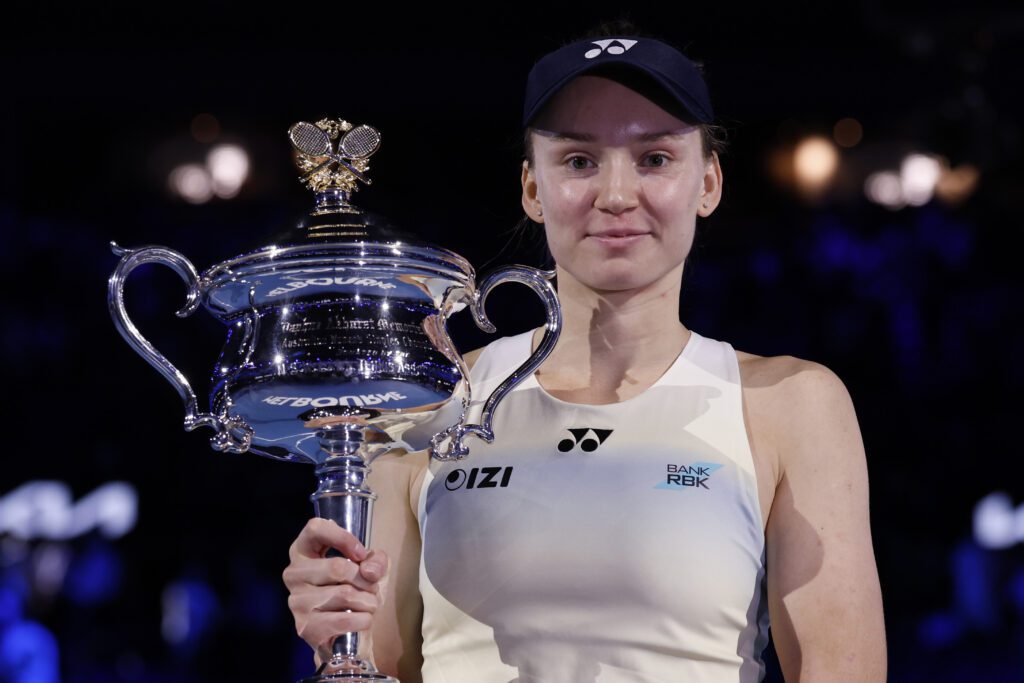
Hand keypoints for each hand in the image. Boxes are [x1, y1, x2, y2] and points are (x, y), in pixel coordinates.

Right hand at [282, 517, 389, 664]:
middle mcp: (294, 574)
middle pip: (337, 567)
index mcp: (303, 550)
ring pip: (344, 594)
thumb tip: (369, 572)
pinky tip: (361, 619)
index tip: (361, 553)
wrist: (343, 628)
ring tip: (368, 604)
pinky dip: (364, 620)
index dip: (343, 538)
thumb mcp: (367, 565)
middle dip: (365, 579)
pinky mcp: (305, 627)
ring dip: (368, 601)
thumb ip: (375, 560)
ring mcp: (296, 602)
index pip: (315, 528)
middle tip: (372, 588)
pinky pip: (345, 620)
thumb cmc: (352, 587)